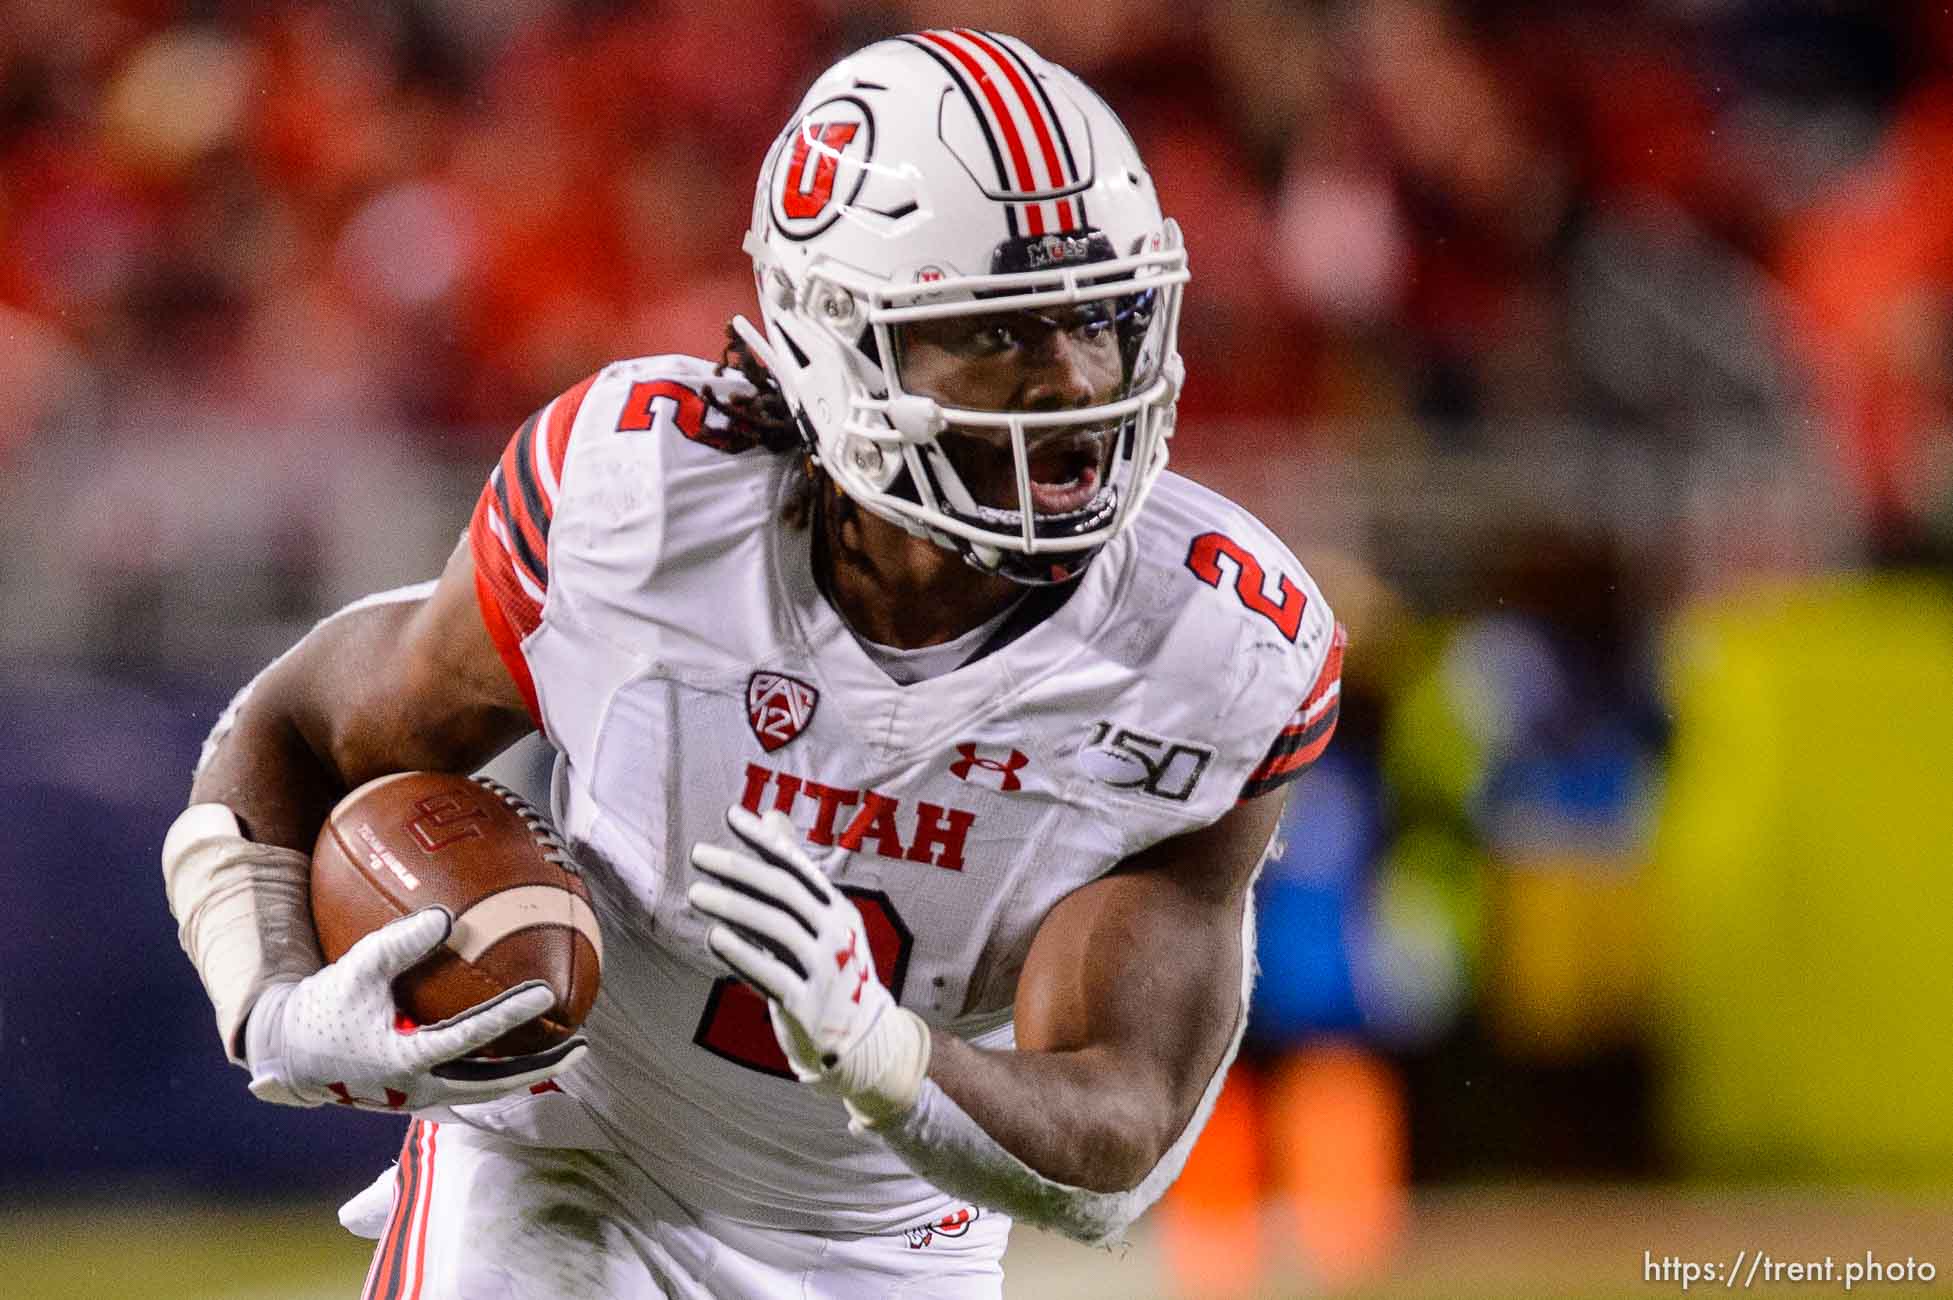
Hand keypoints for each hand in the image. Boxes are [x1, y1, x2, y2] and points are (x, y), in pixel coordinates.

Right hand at [243, 907, 585, 1110]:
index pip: (469, 1039)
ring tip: (569, 1050)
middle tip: (581, 1044)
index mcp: (404, 1061)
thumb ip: (399, 944)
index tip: (545, 995)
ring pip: (487, 1089)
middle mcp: (420, 1087)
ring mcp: (422, 1096)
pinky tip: (527, 1048)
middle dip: (539, 1067)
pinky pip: (471, 1082)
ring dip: (528, 1073)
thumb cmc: (323, 1007)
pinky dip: (501, 1069)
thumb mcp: (355, 970)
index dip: (508, 1016)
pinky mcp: (420, 1093)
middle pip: (493, 1084)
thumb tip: (448, 916)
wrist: (290, 1054)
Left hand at [688, 806, 928, 1122]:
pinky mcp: (808, 1006)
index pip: (797, 866)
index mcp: (838, 910)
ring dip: (733, 907)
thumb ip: (793, 873)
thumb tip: (771, 816)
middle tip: (699, 854)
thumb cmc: (829, 971)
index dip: (764, 840)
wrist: (860, 1041)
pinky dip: (742, 954)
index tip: (731, 816)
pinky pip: (771, 974)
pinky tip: (714, 937)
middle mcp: (836, 935)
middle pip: (784, 892)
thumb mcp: (820, 921)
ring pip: (776, 929)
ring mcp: (826, 971)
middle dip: (739, 868)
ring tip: (696, 893)